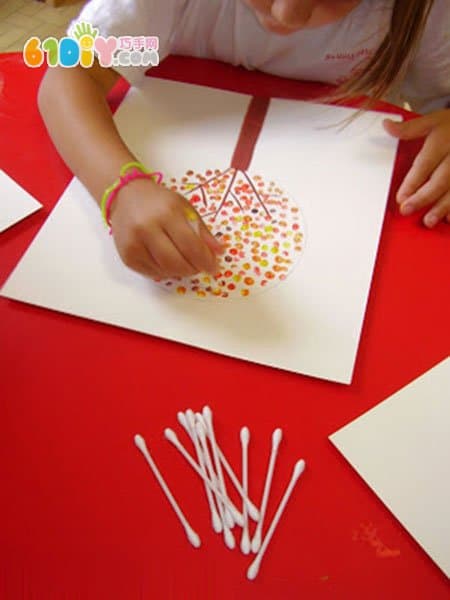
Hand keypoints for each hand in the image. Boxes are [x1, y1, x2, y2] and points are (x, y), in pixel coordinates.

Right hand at [109, 178, 223, 278]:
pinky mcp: (127, 256)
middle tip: (200, 267)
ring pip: (165, 271)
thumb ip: (202, 230)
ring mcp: (134, 244)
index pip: (190, 245)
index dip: (205, 261)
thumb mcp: (184, 208)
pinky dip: (166, 273)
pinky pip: (152, 274)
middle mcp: (147, 228)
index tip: (214, 267)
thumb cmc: (159, 202)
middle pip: (177, 262)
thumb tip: (219, 251)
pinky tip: (169, 263)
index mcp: (166, 213)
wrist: (126, 196)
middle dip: (193, 269)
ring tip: (186, 264)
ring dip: (181, 272)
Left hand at [383, 109, 449, 227]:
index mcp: (443, 141)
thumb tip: (386, 126)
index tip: (401, 197)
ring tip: (428, 220)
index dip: (412, 182)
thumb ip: (409, 128)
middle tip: (407, 210)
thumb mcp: (433, 120)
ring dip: (442, 206)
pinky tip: (449, 219)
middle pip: (440, 179)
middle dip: (424, 197)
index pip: (425, 164)